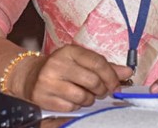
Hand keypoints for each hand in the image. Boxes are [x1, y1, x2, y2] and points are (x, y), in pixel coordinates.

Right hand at [16, 45, 132, 111]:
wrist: (29, 75)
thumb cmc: (61, 67)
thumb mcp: (80, 61)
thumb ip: (104, 66)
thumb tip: (127, 72)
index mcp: (69, 51)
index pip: (97, 62)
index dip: (111, 75)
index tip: (116, 83)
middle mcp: (58, 64)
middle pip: (92, 81)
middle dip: (102, 89)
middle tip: (102, 91)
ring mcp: (48, 81)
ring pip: (82, 96)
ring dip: (89, 99)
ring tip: (87, 95)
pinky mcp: (43, 97)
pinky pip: (69, 107)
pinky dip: (76, 106)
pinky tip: (72, 99)